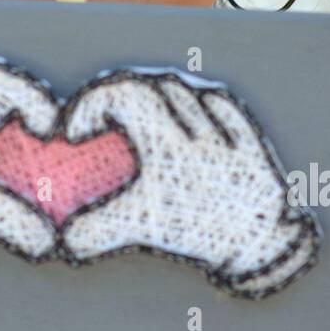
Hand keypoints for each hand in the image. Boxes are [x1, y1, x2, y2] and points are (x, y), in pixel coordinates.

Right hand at [60, 72, 319, 296]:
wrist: (263, 242)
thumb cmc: (203, 228)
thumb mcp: (144, 226)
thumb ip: (98, 229)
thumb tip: (66, 237)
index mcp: (164, 137)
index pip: (119, 94)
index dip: (90, 105)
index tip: (79, 133)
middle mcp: (194, 122)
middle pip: (150, 87)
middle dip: (120, 101)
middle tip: (106, 125)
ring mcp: (224, 128)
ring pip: (186, 92)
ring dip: (156, 100)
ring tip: (142, 122)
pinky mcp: (249, 138)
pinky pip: (222, 105)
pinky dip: (200, 107)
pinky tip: (193, 119)